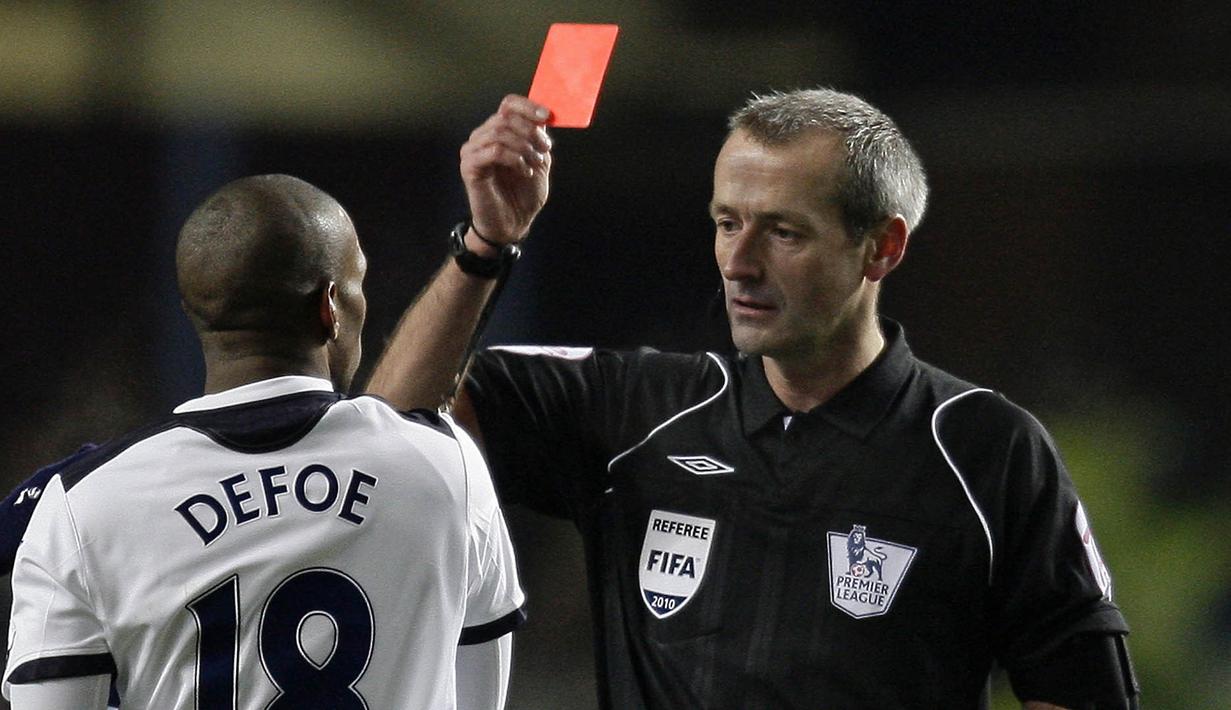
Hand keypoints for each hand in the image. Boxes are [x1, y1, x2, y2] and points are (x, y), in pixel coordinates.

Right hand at [460, 95, 552, 243]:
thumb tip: (544, 117)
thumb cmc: (523, 194)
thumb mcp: (539, 162)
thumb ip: (539, 139)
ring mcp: (473, 151)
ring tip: (535, 164)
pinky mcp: (469, 166)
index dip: (528, 106)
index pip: (508, 104)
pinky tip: (524, 171)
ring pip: (499, 132)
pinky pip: (494, 151)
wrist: (512, 224)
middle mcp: (482, 137)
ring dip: (524, 147)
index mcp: (499, 132)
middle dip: (531, 131)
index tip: (546, 116)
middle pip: (505, 117)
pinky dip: (514, 159)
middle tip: (545, 149)